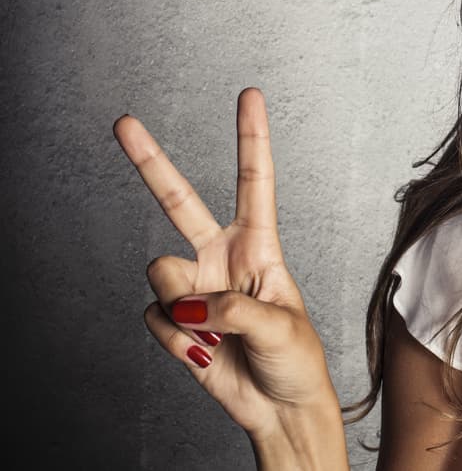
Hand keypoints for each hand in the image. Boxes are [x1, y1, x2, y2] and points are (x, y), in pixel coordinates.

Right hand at [115, 88, 346, 464]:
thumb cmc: (296, 361)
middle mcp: (221, 257)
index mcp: (260, 246)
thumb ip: (233, 308)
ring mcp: (194, 286)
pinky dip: (176, 340)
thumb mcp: (281, 328)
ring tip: (214, 332)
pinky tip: (202, 351)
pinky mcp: (175, 319)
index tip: (249, 95)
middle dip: (150, 162)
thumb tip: (187, 301)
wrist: (278, 408)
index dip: (251, 138)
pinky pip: (155, 318)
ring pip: (161, 275)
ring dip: (184, 308)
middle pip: (179, 201)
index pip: (254, 182)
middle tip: (123, 123)